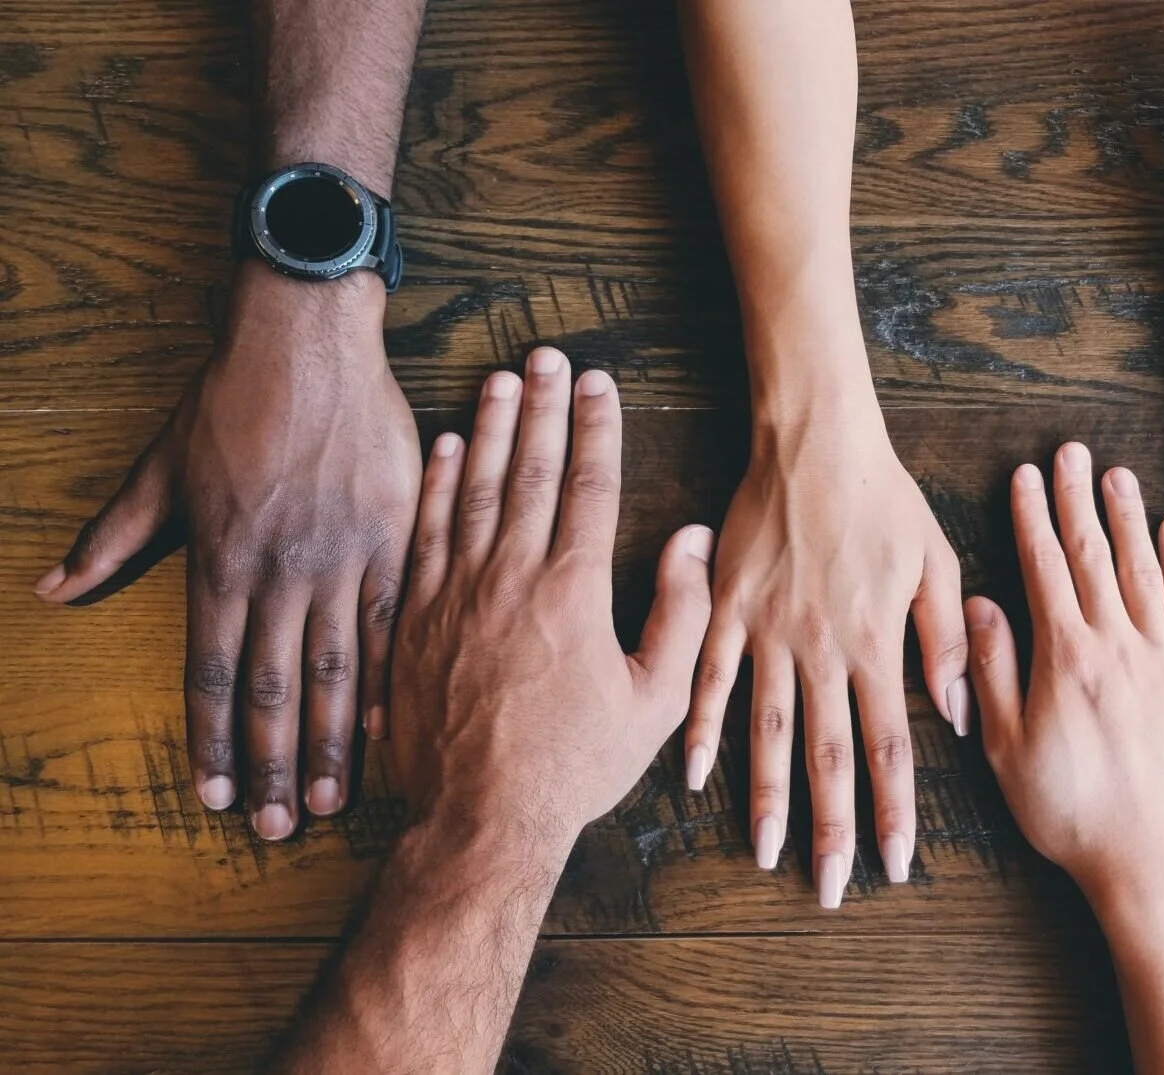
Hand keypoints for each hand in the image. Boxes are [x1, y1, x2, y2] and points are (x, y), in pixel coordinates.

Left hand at [34, 263, 420, 837]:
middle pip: (272, 688)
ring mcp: (342, 557)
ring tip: (327, 799)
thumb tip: (52, 590)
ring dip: (328, 741)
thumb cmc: (230, 398)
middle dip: (270, 765)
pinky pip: (395, 622)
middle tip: (276, 828)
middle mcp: (281, 571)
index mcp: (221, 559)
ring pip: (336, 668)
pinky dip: (390, 678)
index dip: (210, 742)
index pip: (211, 673)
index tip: (213, 797)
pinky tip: (389, 727)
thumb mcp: (160, 466)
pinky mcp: (394, 537)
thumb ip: (114, 535)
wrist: (308, 341)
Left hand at [389, 351, 714, 850]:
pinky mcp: (414, 617)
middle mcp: (511, 577)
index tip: (600, 383)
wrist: (480, 818)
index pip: (588, 486)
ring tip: (501, 379)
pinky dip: (437, 485)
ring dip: (490, 429)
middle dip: (542, 407)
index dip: (596, 428)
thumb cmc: (575, 765)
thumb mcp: (655, 700)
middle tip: (548, 357)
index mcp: (573, 592)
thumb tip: (690, 539)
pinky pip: (426, 532)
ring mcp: (455, 593)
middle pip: (529, 471)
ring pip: (474, 489)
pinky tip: (447, 448)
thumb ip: (681, 613)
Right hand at [684, 399, 967, 907]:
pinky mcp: (727, 608)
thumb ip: (944, 641)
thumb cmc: (884, 497)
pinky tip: (694, 775)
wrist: (815, 439)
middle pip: (828, 755)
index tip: (895, 863)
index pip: (890, 746)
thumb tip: (958, 714)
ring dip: (767, 797)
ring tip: (766, 852)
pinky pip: (710, 679)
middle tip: (831, 887)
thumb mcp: (935, 561)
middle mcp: (821, 649)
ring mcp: (768, 631)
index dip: (894, 810)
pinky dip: (701, 728)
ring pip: (767, 731)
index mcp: (875, 642)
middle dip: (832, 828)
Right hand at [965, 443, 1163, 907]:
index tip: (1026, 476)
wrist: (1156, 863)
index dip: (1033, 518)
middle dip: (1079, 500)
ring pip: (1146, 571)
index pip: (1046, 569)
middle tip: (1072, 452)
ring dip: (1129, 519)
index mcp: (1067, 658)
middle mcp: (1120, 646)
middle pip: (1096, 556)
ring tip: (1117, 475)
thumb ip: (992, 672)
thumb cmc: (1071, 814)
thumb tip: (979, 605)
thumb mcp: (1007, 749)